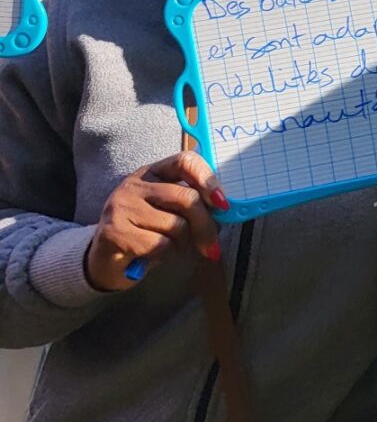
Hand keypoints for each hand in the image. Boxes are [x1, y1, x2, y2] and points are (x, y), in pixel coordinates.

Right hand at [84, 151, 224, 291]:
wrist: (106, 260)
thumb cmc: (147, 233)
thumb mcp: (170, 212)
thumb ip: (192, 204)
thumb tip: (225, 208)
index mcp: (152, 173)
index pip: (185, 161)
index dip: (208, 179)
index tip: (223, 203)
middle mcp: (134, 185)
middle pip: (187, 197)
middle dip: (206, 226)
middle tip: (212, 246)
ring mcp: (121, 206)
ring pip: (176, 224)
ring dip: (183, 243)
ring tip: (170, 246)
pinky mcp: (114, 231)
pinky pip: (160, 244)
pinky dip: (164, 254)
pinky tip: (151, 255)